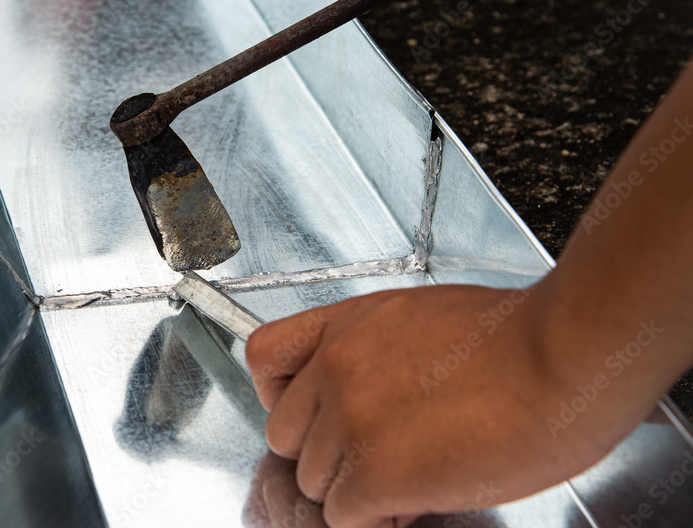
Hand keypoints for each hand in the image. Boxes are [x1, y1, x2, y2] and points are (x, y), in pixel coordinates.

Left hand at [244, 283, 642, 526]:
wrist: (560, 356)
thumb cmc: (518, 337)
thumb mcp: (423, 318)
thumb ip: (378, 353)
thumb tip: (374, 398)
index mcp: (347, 326)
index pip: (266, 356)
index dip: (280, 393)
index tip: (305, 412)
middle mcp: (336, 369)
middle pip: (286, 434)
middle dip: (324, 453)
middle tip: (370, 460)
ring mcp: (349, 421)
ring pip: (314, 481)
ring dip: (354, 490)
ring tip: (405, 482)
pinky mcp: (374, 472)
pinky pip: (343, 516)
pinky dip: (373, 520)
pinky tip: (411, 504)